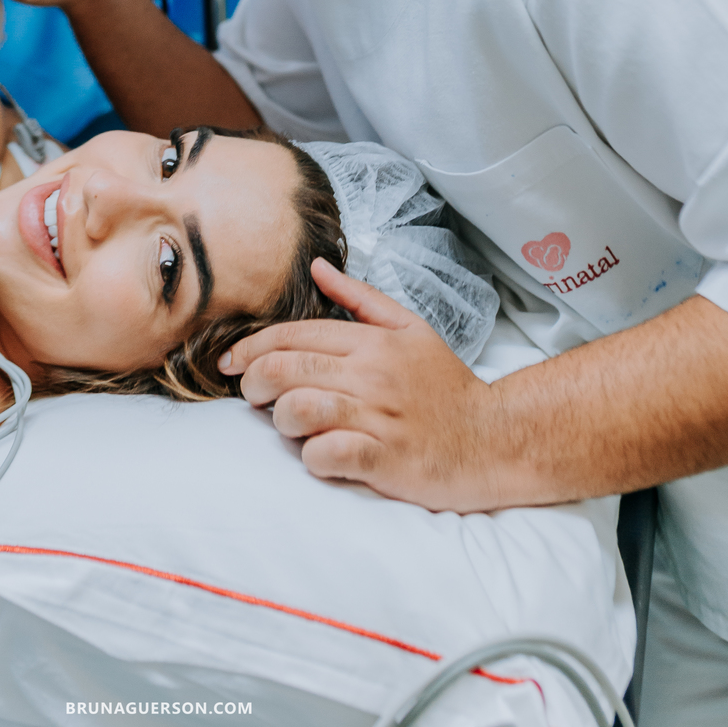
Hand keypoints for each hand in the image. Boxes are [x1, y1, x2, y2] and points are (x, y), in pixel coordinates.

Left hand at [220, 260, 502, 511]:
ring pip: (298, 409)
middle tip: (251, 396)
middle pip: (284, 369)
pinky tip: (320, 456)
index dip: (251, 347)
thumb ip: (359, 297)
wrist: (496, 439)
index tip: (231, 362)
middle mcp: (372, 374)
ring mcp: (379, 417)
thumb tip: (317, 266)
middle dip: (252, 383)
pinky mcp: (387, 460)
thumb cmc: (446, 387)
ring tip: (289, 426)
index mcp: (372, 341)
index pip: (293, 335)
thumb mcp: (410, 328)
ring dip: (281, 421)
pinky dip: (313, 458)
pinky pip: (328, 455)